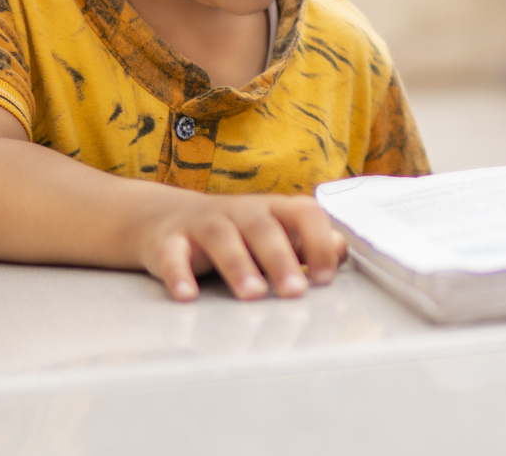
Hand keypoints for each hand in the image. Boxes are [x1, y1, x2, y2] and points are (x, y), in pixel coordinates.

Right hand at [136, 193, 345, 302]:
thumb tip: (340, 249)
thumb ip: (308, 244)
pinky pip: (173, 255)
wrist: (166, 219)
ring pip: (222, 238)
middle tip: (295, 292)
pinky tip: (187, 296)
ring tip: (253, 295)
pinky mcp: (169, 241)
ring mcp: (203, 223)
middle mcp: (241, 210)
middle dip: (281, 259)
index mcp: (273, 209)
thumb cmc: (235, 233)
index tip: (325, 278)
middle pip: (263, 228)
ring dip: (239, 266)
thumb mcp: (274, 234)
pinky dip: (179, 273)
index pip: (304, 213)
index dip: (319, 241)